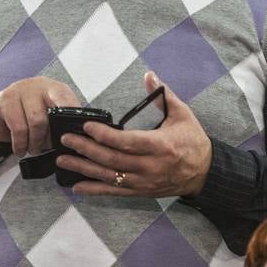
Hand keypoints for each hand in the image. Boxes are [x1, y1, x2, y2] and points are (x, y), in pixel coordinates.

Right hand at [0, 77, 80, 155]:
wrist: (0, 108)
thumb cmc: (31, 111)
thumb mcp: (51, 113)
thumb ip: (63, 121)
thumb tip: (73, 137)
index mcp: (57, 89)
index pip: (69, 102)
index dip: (72, 119)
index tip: (73, 135)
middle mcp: (40, 86)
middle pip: (52, 115)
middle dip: (49, 137)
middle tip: (46, 148)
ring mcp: (21, 91)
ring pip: (34, 122)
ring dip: (34, 142)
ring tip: (32, 149)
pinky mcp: (5, 101)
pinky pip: (17, 127)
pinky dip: (20, 143)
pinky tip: (20, 148)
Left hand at [57, 72, 213, 197]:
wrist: (204, 172)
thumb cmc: (192, 140)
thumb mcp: (182, 115)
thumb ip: (163, 96)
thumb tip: (149, 75)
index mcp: (161, 145)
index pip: (127, 142)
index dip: (104, 135)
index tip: (87, 126)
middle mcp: (151, 166)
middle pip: (113, 159)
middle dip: (86, 149)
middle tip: (66, 140)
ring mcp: (145, 181)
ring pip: (110, 176)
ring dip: (84, 169)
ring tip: (63, 161)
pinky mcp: (142, 191)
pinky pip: (115, 192)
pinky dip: (95, 189)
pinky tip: (77, 186)